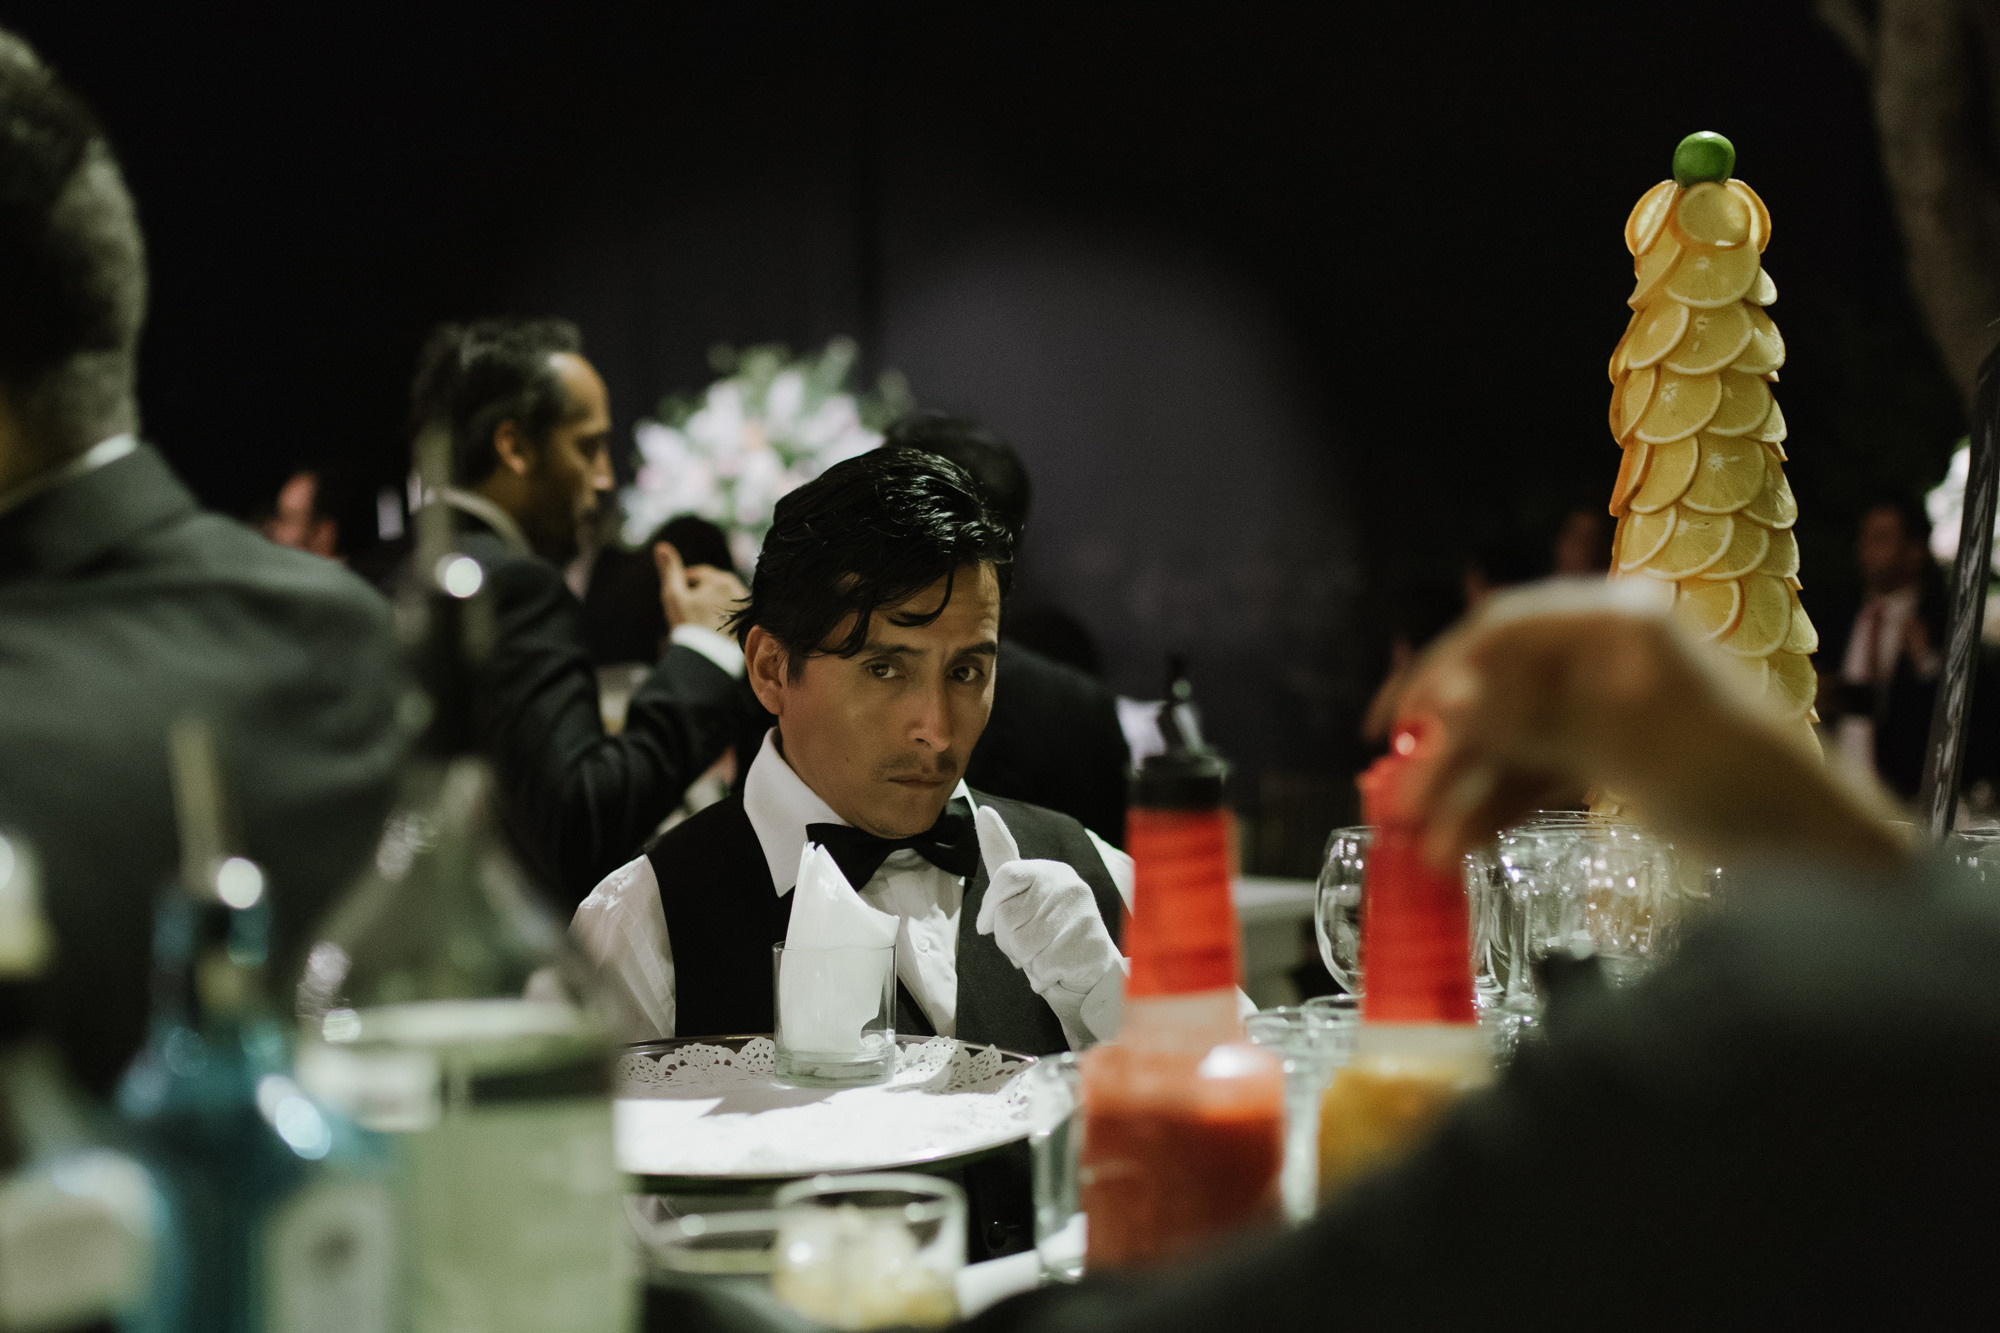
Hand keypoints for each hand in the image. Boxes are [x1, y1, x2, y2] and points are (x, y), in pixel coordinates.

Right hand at [656, 541, 746, 633]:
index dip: (686, 584)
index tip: (679, 598)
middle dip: (700, 594)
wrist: (708, 657)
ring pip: (723, 600)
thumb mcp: (673, 595)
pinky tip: (712, 630)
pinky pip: (732, 615)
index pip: (700, 574)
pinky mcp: (748, 623)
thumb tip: (661, 546)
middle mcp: (737, 589)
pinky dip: (722, 618)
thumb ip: (669, 570)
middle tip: (688, 612)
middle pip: (713, 586)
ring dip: (712, 605)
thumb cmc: (688, 625)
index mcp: (720, 579)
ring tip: (699, 622)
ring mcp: (745, 607)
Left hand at [974, 806, 1122, 1036]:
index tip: (986, 925)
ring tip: (1044, 954)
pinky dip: (1041, 975)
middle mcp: (1069, 886)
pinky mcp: (1087, 945)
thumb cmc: (1048, 930)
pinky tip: (1057, 968)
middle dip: (1008, 940)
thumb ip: (1002, 854)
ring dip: (1024, 960)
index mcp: (1051, 871)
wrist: (1091, 970)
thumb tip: (984, 812)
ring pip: (1020, 944)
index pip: (1007, 874)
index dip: (989, 906)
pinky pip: (1039, 966)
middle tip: (1031, 943)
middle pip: (1006, 916)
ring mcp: (1081, 914)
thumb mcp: (1023, 890)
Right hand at [1394, 580, 1904, 870]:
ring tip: (1428, 851)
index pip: (1503, 631)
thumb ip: (1528, 721)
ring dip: (1466, 793)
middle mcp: (1604, 653)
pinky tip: (1461, 849)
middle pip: (1500, 690)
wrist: (1813, 846)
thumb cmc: (1735, 777)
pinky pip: (1538, 772)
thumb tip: (1444, 702)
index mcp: (1617, 622)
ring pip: (1513, 740)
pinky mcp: (1610, 753)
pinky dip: (1500, 808)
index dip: (1438, 674)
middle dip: (1446, 755)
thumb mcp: (1624, 746)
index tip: (1392, 726)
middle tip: (1398, 807)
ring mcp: (1605, 705)